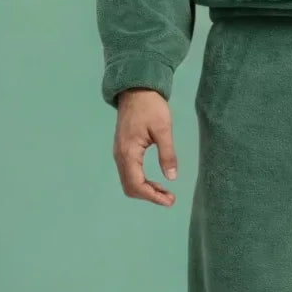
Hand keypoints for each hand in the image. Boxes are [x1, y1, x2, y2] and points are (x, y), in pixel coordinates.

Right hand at [113, 88, 178, 205]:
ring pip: (129, 182)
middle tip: (170, 198)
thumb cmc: (151, 107)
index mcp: (128, 152)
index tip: (170, 200)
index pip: (136, 184)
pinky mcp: (123, 150)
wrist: (136, 90)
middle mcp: (120, 156)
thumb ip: (167, 154)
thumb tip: (171, 177)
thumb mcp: (163, 129)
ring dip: (146, 190)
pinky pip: (129, 173)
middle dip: (149, 196)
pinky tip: (156, 182)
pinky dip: (142, 182)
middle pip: (130, 187)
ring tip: (166, 193)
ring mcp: (119, 153)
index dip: (153, 196)